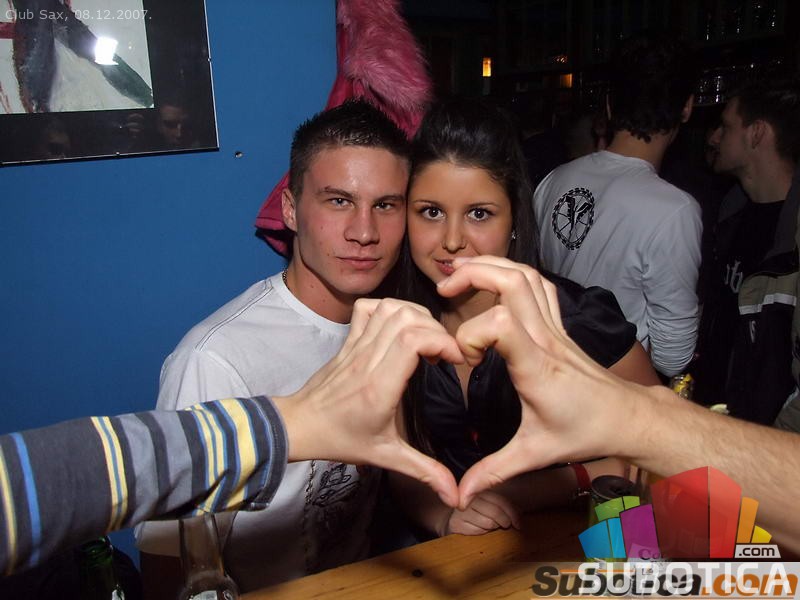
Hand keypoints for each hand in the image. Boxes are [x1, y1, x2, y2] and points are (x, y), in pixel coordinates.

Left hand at [275, 298, 463, 507]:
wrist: (299, 426)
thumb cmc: (341, 440)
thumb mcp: (386, 457)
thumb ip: (424, 471)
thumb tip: (456, 496)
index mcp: (379, 386)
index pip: (412, 340)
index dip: (441, 341)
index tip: (454, 360)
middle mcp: (367, 359)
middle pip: (406, 318)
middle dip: (436, 328)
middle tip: (444, 352)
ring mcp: (355, 346)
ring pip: (388, 308)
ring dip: (416, 315)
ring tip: (427, 338)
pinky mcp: (348, 340)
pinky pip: (367, 309)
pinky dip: (388, 308)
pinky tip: (399, 327)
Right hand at [436, 256, 643, 508]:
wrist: (626, 418)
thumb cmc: (584, 431)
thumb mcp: (534, 454)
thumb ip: (493, 471)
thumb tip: (461, 493)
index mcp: (535, 366)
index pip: (500, 324)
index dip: (471, 334)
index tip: (464, 361)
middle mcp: (545, 337)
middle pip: (513, 280)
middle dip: (473, 274)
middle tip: (444, 287)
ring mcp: (554, 326)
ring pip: (527, 274)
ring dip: (492, 265)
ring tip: (461, 272)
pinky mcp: (559, 324)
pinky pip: (539, 284)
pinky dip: (513, 273)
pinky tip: (494, 280)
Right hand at [441, 490, 519, 536]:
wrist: (450, 516)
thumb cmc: (475, 509)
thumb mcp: (491, 501)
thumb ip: (504, 505)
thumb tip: (519, 518)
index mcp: (478, 486)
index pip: (501, 500)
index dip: (512, 513)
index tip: (518, 524)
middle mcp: (468, 495)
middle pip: (496, 513)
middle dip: (504, 521)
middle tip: (504, 524)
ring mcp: (460, 509)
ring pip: (488, 523)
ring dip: (492, 527)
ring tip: (489, 524)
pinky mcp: (455, 523)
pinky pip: (477, 531)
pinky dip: (481, 532)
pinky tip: (478, 528)